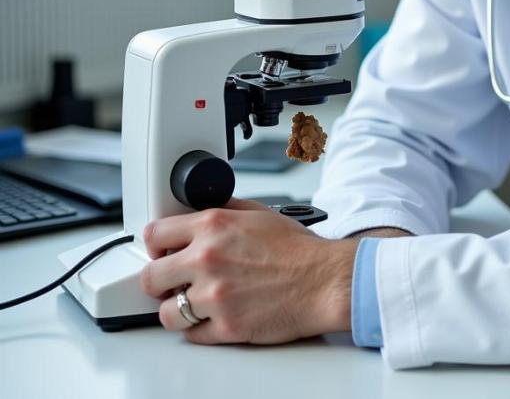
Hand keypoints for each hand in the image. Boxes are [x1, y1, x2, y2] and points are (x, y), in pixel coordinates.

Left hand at [139, 198, 356, 344]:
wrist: (324, 280)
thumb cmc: (298, 250)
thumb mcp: (260, 213)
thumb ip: (225, 210)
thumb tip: (201, 211)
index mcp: (213, 226)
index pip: (154, 234)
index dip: (156, 246)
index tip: (161, 252)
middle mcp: (207, 259)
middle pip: (151, 277)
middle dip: (161, 281)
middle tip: (174, 282)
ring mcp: (214, 296)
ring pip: (166, 312)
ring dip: (178, 309)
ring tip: (197, 303)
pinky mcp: (225, 327)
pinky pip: (190, 335)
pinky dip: (199, 328)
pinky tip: (215, 316)